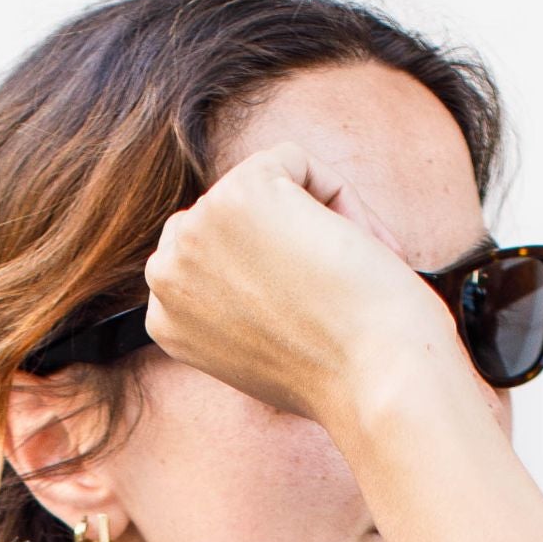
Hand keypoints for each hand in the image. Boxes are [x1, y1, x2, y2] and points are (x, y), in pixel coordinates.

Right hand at [141, 146, 462, 425]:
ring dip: (313, 215)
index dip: (262, 268)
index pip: (201, 256)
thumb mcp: (261, 353)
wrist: (376, 381)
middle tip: (334, 284)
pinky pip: (294, 161)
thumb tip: (261, 254)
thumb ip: (235, 307)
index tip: (307, 305)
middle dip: (280, 237)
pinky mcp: (242, 191)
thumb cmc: (340, 378)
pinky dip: (338, 194)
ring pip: (263, 184)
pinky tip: (354, 245)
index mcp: (165, 321)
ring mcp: (198, 229)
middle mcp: (166, 276)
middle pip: (225, 215)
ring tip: (349, 269)